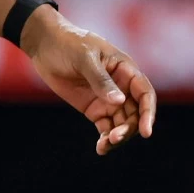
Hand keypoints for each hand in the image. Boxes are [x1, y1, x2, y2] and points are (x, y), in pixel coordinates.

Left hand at [20, 7, 156, 155]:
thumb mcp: (85, 58)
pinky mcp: (94, 109)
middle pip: (135, 113)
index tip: (145, 132)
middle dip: (129, 128)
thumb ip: (101, 80)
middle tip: (114, 138)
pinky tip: (101, 148)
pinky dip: (106, 139)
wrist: (45, 45)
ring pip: (122, 123)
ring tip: (105, 145)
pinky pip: (106, 127)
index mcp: (126, 70)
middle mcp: (122, 87)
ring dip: (118, 136)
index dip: (148, 113)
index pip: (144, 93)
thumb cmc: (68, 43)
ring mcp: (108, 99)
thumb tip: (119, 102)